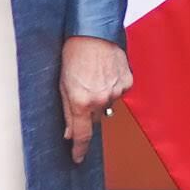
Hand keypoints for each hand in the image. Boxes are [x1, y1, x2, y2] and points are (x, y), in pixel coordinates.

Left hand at [59, 37, 131, 161]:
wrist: (94, 32)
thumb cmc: (74, 53)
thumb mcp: (62, 84)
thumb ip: (66, 111)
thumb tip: (68, 132)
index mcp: (81, 102)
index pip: (81, 135)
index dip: (79, 149)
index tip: (78, 158)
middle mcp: (100, 100)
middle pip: (94, 117)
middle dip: (88, 109)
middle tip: (83, 89)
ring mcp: (116, 91)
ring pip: (107, 103)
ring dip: (101, 95)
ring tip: (94, 75)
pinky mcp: (127, 81)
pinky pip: (119, 91)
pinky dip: (113, 85)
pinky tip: (106, 71)